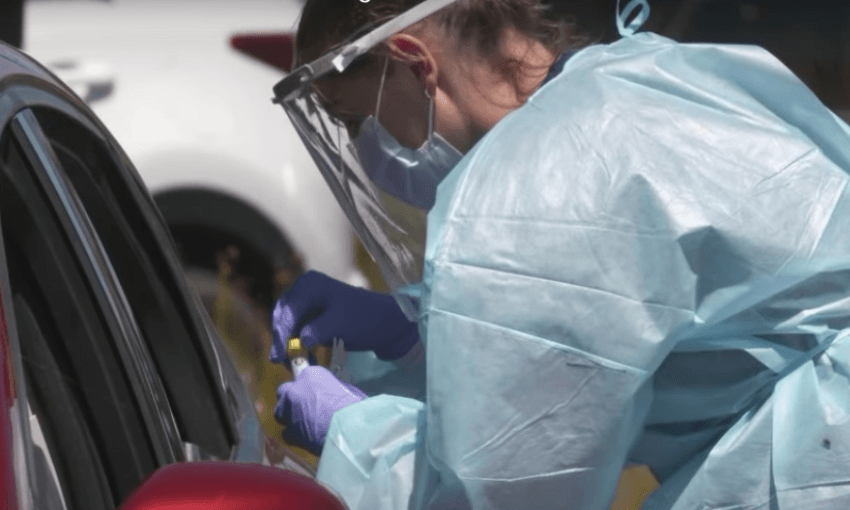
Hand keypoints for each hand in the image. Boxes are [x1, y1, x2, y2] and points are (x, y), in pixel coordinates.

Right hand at [269, 270, 418, 363]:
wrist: (384, 323)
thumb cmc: (364, 319)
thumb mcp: (340, 325)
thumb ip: (318, 331)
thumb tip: (301, 341)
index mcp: (310, 285)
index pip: (288, 310)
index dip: (282, 333)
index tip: (281, 354)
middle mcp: (303, 290)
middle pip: (282, 317)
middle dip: (281, 340)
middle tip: (281, 361)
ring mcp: (306, 303)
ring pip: (287, 326)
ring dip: (288, 344)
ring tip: (292, 363)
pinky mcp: (310, 316)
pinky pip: (296, 331)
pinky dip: (297, 345)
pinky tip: (303, 359)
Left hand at [274, 365, 365, 454]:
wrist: (348, 430)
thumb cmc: (353, 405)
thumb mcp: (346, 389)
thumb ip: (331, 389)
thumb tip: (330, 394)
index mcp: (311, 375)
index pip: (304, 375)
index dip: (310, 385)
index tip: (317, 391)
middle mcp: (295, 390)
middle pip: (285, 390)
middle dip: (292, 397)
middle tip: (305, 405)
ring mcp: (289, 411)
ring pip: (280, 411)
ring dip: (289, 414)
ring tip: (302, 421)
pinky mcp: (290, 431)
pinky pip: (287, 431)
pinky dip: (294, 433)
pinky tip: (304, 436)